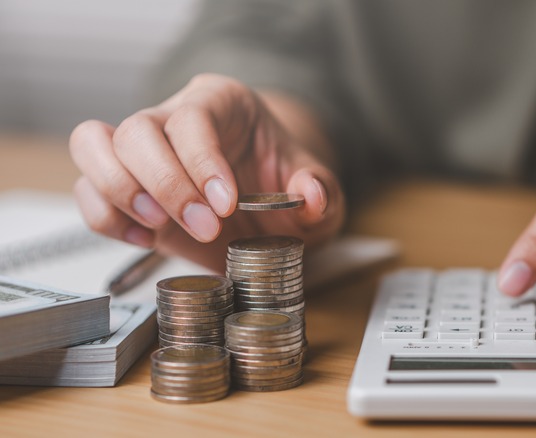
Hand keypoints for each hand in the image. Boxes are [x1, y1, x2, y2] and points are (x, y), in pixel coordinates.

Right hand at [70, 74, 344, 270]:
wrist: (265, 204)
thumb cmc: (284, 183)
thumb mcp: (316, 187)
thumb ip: (320, 190)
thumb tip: (312, 196)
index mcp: (222, 103)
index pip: (195, 117)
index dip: (201, 161)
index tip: (225, 204)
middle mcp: (173, 118)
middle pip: (137, 129)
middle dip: (166, 185)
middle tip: (205, 228)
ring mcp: (141, 151)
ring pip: (93, 145)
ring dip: (119, 192)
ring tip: (159, 228)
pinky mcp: (123, 187)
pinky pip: (87, 191)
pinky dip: (106, 218)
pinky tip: (145, 238)